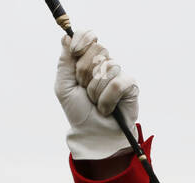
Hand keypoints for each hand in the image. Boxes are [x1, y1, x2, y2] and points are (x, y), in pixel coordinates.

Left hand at [54, 28, 139, 160]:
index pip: (87, 36)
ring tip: (95, 102)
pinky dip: (107, 99)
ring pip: (107, 68)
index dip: (82, 41)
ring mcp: (118, 72)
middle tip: (84, 90)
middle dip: (85, 74)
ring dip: (95, 91)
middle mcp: (104, 63)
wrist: (93, 134)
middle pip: (97, 49)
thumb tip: (66, 36)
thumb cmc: (79, 112)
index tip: (75, 53)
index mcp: (88, 60)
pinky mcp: (130, 84)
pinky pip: (117, 83)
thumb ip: (64, 62)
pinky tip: (107, 108)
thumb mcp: (64, 87)